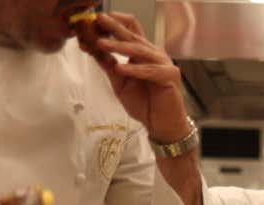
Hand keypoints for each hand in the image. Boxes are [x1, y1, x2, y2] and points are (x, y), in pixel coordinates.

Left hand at [92, 13, 192, 143]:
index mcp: (142, 54)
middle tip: (99, 20)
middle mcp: (154, 55)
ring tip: (102, 44)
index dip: (114, 24)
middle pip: (133, 36)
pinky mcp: (170, 76)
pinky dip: (134, 69)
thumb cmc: (145, 105)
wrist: (161, 125)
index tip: (96, 21)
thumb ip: (109, 67)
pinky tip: (120, 68)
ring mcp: (164, 64)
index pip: (129, 31)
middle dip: (114, 28)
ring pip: (140, 51)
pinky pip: (150, 70)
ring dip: (119, 47)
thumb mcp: (120, 84)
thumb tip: (93, 50)